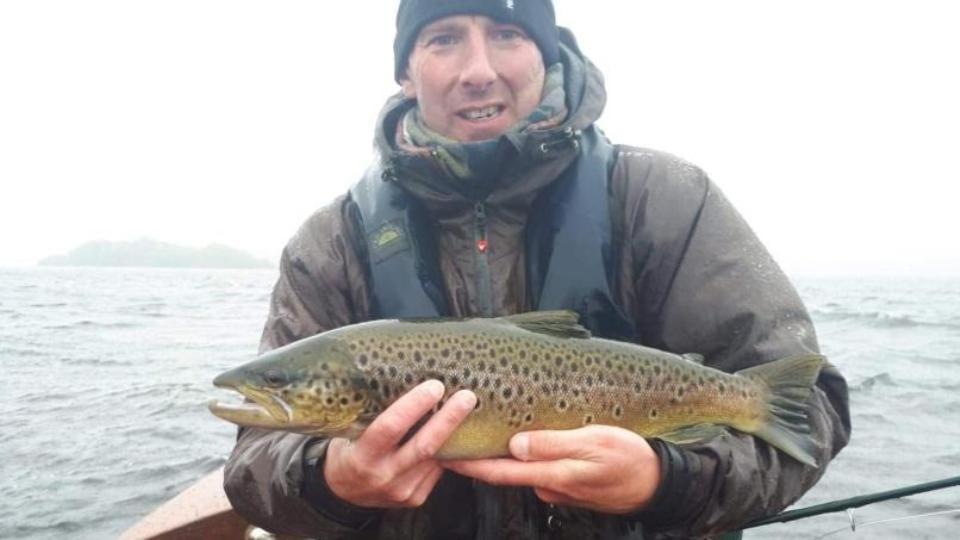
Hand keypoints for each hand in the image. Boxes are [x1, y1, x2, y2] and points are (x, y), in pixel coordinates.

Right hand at [323, 380, 476, 507]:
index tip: (434, 386)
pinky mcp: (415, 497)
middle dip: (448, 419)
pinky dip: (446, 450)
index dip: (414, 406)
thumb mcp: (348, 432)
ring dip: (452, 433)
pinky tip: (452, 433)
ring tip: (466, 408)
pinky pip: (436, 470)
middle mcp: (383, 476)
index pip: (390, 427)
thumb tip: (406, 380)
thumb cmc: (347, 451)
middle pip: (424, 446)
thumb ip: (372, 416)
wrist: (344, 492)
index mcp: (361, 457)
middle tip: (467, 397)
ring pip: (435, 458)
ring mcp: (401, 490)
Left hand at [443, 425, 660, 513]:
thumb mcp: (594, 443)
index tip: (442, 453)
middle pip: (504, 472)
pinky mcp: (566, 483)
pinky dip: (523, 457)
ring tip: (476, 432)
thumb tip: (516, 445)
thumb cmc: (629, 458)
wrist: (657, 483)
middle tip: (448, 439)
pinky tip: (517, 441)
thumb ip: (554, 444)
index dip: (469, 464)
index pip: (500, 472)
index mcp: (552, 475)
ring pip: (521, 470)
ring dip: (498, 456)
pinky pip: (537, 470)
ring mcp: (557, 487)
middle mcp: (549, 485)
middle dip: (475, 459)